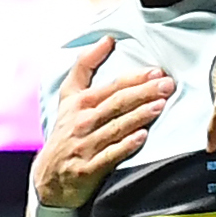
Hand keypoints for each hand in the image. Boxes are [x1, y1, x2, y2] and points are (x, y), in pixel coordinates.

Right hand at [32, 37, 172, 209]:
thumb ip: (85, 66)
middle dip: (143, 93)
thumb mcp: (68, 96)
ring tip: (160, 105)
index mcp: (80, 102)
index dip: (134, 78)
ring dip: (139, 115)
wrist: (48, 177)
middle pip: (117, 104)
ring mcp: (85, 146)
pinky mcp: (88, 169)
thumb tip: (107, 39)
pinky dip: (125, 145)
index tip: (156, 72)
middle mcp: (82, 122)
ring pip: (116, 127)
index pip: (112, 86)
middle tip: (167, 85)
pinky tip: (142, 137)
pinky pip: (110, 155)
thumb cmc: (65, 131)